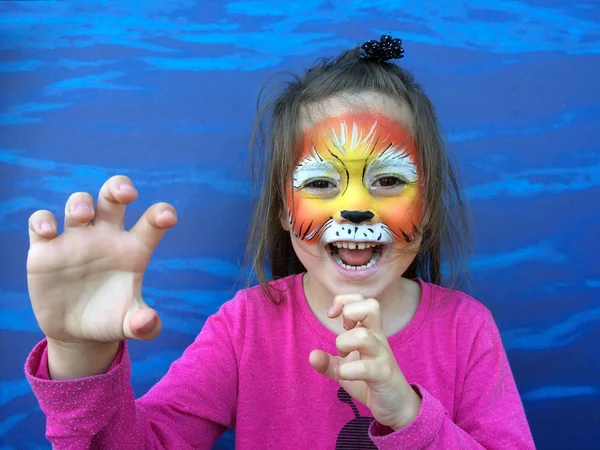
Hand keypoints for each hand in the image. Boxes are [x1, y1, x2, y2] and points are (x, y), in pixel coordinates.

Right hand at [27, 175, 176, 344]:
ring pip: (79, 203)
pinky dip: (42, 220)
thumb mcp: (127, 324)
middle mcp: (106, 237)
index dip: (161, 213)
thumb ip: (143, 325)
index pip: (151, 222)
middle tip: (126, 194)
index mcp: (133, 249)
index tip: (166, 217)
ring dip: (81, 202)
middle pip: (113, 197)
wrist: (76, 331)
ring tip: (84, 216)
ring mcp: (76, 239)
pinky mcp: (45, 249)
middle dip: (119, 186)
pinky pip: (41, 222)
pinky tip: (48, 232)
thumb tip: (148, 322)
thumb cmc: (109, 319)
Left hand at [309, 294, 420, 429]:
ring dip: (344, 343)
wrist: (396, 405)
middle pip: (372, 306)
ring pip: (364, 336)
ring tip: (342, 355)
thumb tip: (311, 355)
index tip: (332, 316)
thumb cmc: (370, 380)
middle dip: (349, 313)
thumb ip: (328, 362)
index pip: (362, 300)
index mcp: (370, 332)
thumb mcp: (345, 369)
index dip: (344, 301)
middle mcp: (378, 339)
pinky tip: (342, 374)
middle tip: (343, 331)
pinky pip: (365, 367)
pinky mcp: (384, 375)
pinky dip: (347, 370)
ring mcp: (382, 356)